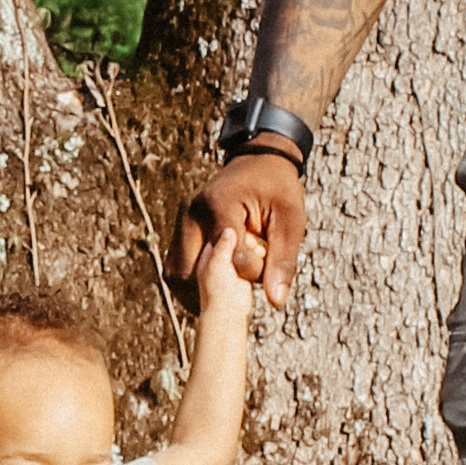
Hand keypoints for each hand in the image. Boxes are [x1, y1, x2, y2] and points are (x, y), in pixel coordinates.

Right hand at [173, 150, 305, 310]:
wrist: (259, 162)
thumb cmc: (278, 190)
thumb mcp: (290, 221)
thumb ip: (282, 260)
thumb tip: (276, 302)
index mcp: (218, 206)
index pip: (226, 259)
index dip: (251, 273)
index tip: (268, 265)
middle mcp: (191, 213)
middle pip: (188, 273)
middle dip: (213, 292)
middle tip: (240, 295)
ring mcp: (180, 220)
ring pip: (175, 274)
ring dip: (197, 292)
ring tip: (226, 293)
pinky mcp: (179, 229)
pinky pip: (175, 267)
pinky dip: (191, 283)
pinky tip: (213, 287)